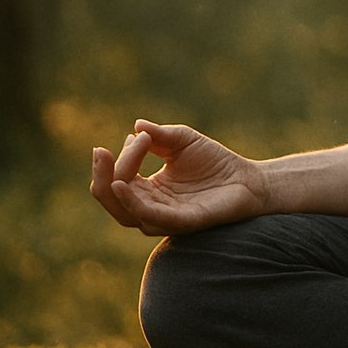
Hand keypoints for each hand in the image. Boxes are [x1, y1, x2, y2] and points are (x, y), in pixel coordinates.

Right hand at [90, 119, 267, 235]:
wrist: (248, 178)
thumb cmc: (214, 161)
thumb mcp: (182, 140)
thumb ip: (160, 135)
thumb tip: (136, 125)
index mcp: (147, 190)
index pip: (120, 177)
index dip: (122, 157)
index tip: (138, 135)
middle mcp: (151, 207)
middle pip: (112, 200)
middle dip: (101, 176)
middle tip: (99, 151)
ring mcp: (166, 217)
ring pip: (126, 213)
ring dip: (114, 189)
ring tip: (110, 167)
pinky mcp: (183, 222)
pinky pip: (152, 218)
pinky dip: (134, 204)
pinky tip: (123, 185)